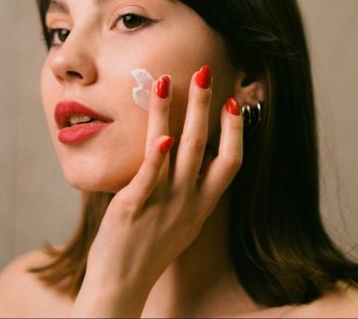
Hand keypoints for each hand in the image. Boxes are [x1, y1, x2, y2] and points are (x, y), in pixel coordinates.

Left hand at [70, 65, 242, 316]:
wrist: (122, 285)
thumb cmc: (149, 247)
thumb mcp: (180, 220)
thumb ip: (187, 190)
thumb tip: (181, 156)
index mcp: (202, 205)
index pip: (232, 163)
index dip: (235, 131)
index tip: (233, 102)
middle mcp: (189, 202)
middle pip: (205, 147)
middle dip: (205, 107)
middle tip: (204, 72)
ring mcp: (164, 204)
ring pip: (179, 152)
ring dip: (174, 114)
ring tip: (167, 80)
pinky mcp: (136, 206)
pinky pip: (151, 177)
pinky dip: (158, 155)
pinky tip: (161, 136)